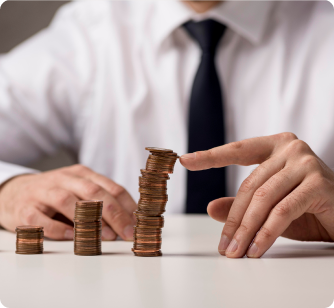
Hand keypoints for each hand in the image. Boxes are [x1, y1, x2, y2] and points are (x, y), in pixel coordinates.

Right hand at [0, 164, 135, 240]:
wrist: (15, 191)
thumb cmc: (56, 194)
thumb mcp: (80, 190)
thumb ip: (101, 202)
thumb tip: (129, 222)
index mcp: (82, 173)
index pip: (111, 187)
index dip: (128, 205)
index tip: (139, 223)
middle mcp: (64, 179)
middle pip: (93, 193)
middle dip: (115, 214)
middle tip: (128, 232)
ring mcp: (43, 192)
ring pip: (67, 201)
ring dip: (89, 220)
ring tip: (107, 236)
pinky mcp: (25, 208)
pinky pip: (41, 219)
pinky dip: (58, 228)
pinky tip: (72, 237)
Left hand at [180, 133, 333, 257]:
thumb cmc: (308, 208)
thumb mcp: (269, 206)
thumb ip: (242, 204)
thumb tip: (211, 208)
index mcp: (275, 146)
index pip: (237, 150)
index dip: (210, 156)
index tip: (185, 160)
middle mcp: (290, 149)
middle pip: (250, 186)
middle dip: (234, 220)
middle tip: (223, 245)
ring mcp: (305, 163)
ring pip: (263, 199)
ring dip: (246, 230)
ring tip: (235, 252)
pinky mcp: (318, 183)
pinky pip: (282, 211)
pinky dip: (266, 233)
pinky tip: (256, 249)